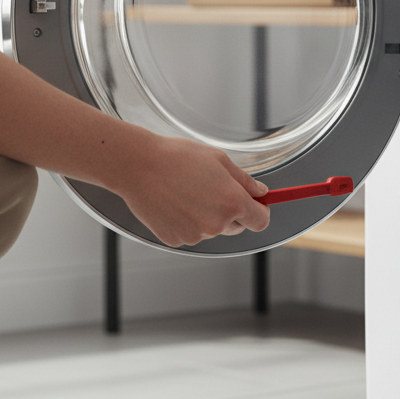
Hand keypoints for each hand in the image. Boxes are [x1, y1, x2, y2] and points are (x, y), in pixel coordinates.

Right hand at [113, 135, 270, 247]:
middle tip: (214, 190)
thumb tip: (260, 192)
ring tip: (187, 191)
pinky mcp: (175, 240)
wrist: (138, 165)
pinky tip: (174, 202)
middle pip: (236, 227)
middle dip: (232, 212)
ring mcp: (195, 235)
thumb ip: (245, 180)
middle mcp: (216, 224)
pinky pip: (190, 233)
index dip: (261, 212)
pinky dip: (186, 222)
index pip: (260, 221)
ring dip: (207, 216)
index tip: (257, 205)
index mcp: (232, 203)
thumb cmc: (177, 157)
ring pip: (211, 229)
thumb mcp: (219, 160)